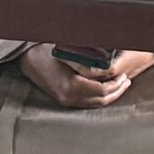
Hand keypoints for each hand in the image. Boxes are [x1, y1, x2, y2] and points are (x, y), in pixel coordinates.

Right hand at [19, 45, 136, 108]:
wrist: (27, 58)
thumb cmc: (46, 50)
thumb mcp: (69, 51)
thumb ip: (88, 58)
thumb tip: (110, 59)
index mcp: (71, 85)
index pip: (101, 90)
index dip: (115, 84)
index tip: (123, 76)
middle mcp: (68, 97)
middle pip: (100, 100)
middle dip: (116, 92)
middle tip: (126, 81)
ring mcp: (65, 100)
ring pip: (94, 104)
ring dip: (109, 96)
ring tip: (119, 86)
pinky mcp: (63, 100)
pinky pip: (87, 103)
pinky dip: (99, 97)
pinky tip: (105, 89)